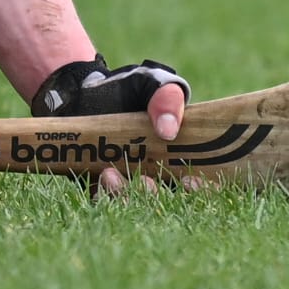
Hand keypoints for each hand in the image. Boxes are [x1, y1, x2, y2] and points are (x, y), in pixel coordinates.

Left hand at [31, 55, 189, 195]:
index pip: (199, 182)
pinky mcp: (102, 184)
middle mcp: (157, 173)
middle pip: (165, 200)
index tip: (190, 182)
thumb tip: (169, 131)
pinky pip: (105, 201)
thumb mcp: (152, 84)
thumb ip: (167, 99)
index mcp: (179, 154)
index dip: (201, 189)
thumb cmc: (130, 88)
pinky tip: (103, 177)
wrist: (86, 89)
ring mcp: (129, 180)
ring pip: (133, 204)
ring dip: (125, 196)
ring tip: (110, 175)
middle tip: (147, 183)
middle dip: (156, 197)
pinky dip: (105, 195)